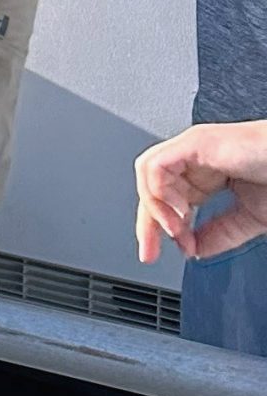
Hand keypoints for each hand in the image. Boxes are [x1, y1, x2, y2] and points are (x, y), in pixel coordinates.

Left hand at [136, 121, 266, 262]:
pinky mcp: (197, 142)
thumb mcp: (248, 217)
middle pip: (150, 186)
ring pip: (147, 173)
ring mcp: (194, 147)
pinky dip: (160, 192)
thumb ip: (219, 233)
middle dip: (146, 222)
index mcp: (206, 173)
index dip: (156, 227)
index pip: (165, 198)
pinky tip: (180, 211)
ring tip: (177, 230)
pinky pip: (157, 165)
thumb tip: (193, 251)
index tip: (157, 253)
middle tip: (151, 250)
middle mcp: (195, 158)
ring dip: (156, 208)